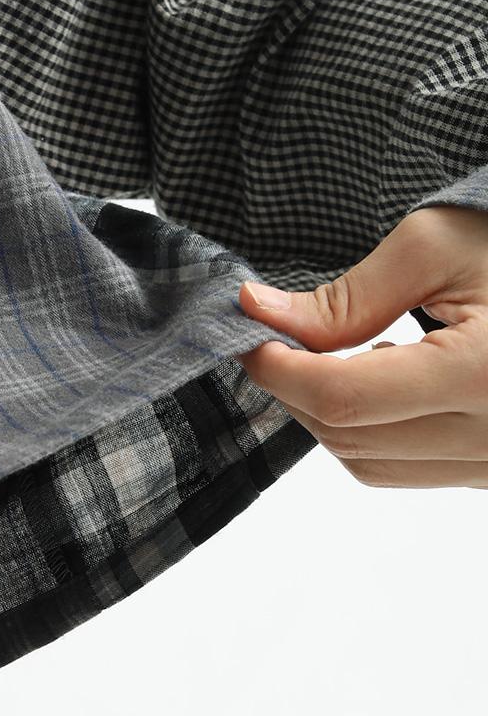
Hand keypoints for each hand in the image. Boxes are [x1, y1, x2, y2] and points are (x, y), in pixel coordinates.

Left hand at [236, 204, 487, 488]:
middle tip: (282, 341)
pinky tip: (388, 380)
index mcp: (486, 373)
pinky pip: (404, 469)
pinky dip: (370, 433)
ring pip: (368, 463)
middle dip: (298, 389)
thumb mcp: (441, 246)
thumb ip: (348, 294)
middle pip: (347, 435)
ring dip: (331, 415)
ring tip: (346, 355)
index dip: (281, 371)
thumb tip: (259, 311)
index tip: (252, 337)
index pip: (344, 397)